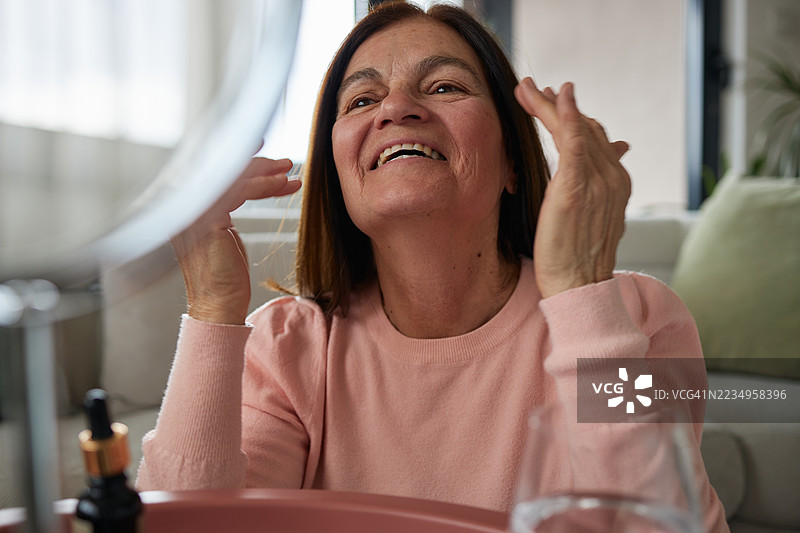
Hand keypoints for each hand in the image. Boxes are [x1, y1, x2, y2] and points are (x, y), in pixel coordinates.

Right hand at [171, 157, 300, 324]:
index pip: (210, 171)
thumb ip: (224, 205)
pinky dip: (265, 185)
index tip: (262, 150)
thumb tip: (244, 181)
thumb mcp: (223, 231)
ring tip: (291, 173)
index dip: (236, 158)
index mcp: (181, 205)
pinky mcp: (207, 220)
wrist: (218, 306)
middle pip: (220, 169)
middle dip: (256, 163)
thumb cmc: (224, 275)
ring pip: (233, 177)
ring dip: (266, 172)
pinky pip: (240, 191)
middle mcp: (181, 204)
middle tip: (285, 162)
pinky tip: (284, 186)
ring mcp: (191, 210)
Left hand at [514, 78, 630, 298]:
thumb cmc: (576, 258)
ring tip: (527, 88)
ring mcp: (598, 181)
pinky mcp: (576, 187)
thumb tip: (611, 159)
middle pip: (587, 128)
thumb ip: (598, 188)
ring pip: (576, 128)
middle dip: (558, 106)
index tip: (551, 102)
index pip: (596, 139)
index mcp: (617, 184)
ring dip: (551, 104)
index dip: (573, 117)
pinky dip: (564, 114)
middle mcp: (613, 178)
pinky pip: (573, 140)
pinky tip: (552, 96)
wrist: (577, 287)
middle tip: (532, 88)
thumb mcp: (590, 220)